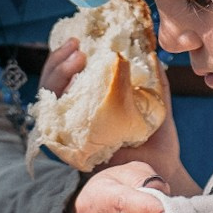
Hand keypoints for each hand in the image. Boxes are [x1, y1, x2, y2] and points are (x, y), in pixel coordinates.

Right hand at [42, 38, 192, 193]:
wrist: (162, 173)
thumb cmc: (157, 141)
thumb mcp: (157, 104)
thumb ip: (154, 81)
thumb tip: (152, 52)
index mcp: (93, 104)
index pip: (69, 76)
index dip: (66, 56)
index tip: (79, 39)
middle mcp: (78, 118)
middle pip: (54, 85)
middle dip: (59, 62)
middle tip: (77, 47)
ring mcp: (73, 134)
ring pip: (50, 101)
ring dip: (58, 75)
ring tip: (77, 58)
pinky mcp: (73, 151)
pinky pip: (54, 128)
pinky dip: (57, 107)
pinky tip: (68, 89)